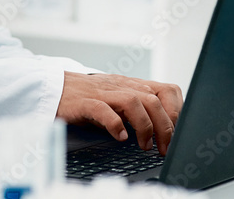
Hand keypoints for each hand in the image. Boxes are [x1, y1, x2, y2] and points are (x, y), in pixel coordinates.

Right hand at [56, 72, 182, 155]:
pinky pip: (103, 110)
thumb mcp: (119, 98)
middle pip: (153, 100)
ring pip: (134, 102)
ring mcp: (103, 93)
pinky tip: (120, 137)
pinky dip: (115, 124)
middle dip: (164, 127)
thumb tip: (165, 130)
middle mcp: (121, 86)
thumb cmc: (90, 96)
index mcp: (133, 85)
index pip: (167, 90)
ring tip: (144, 145)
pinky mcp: (85, 102)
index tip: (177, 133)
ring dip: (144, 127)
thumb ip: (140, 108)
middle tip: (164, 148)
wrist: (57, 88)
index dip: (176, 112)